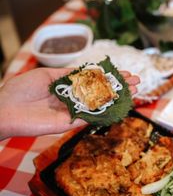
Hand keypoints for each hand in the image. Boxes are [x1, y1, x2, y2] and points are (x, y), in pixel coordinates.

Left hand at [0, 67, 139, 139]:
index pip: (92, 80)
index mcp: (66, 85)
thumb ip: (68, 75)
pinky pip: (89, 117)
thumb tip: (88, 72)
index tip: (124, 73)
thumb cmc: (22, 89)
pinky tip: (119, 105)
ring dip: (116, 99)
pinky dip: (104, 112)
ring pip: (98, 105)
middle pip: (100, 92)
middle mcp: (72, 98)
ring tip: (134, 92)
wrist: (5, 109)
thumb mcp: (47, 75)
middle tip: (136, 82)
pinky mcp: (68, 123)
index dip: (109, 76)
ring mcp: (72, 111)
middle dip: (118, 87)